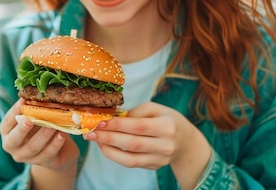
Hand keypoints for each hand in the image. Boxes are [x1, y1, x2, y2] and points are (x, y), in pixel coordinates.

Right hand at [0, 99, 78, 171]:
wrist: (58, 149)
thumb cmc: (41, 127)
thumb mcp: (35, 117)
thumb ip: (33, 109)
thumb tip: (35, 94)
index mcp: (7, 133)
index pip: (7, 123)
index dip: (14, 112)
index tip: (22, 101)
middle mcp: (13, 147)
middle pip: (14, 140)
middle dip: (22, 130)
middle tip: (29, 120)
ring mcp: (27, 157)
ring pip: (33, 147)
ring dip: (43, 135)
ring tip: (53, 125)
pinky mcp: (43, 163)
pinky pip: (48, 154)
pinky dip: (56, 144)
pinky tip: (62, 134)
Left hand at [83, 102, 211, 186]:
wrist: (186, 142)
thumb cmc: (168, 120)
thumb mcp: (156, 109)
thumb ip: (135, 112)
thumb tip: (112, 118)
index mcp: (167, 126)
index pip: (138, 126)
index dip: (117, 125)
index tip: (99, 121)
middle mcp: (165, 145)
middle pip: (132, 144)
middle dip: (108, 138)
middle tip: (90, 132)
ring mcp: (160, 159)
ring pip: (130, 158)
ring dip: (108, 149)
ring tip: (95, 140)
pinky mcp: (153, 167)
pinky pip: (131, 163)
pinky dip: (116, 156)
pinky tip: (105, 147)